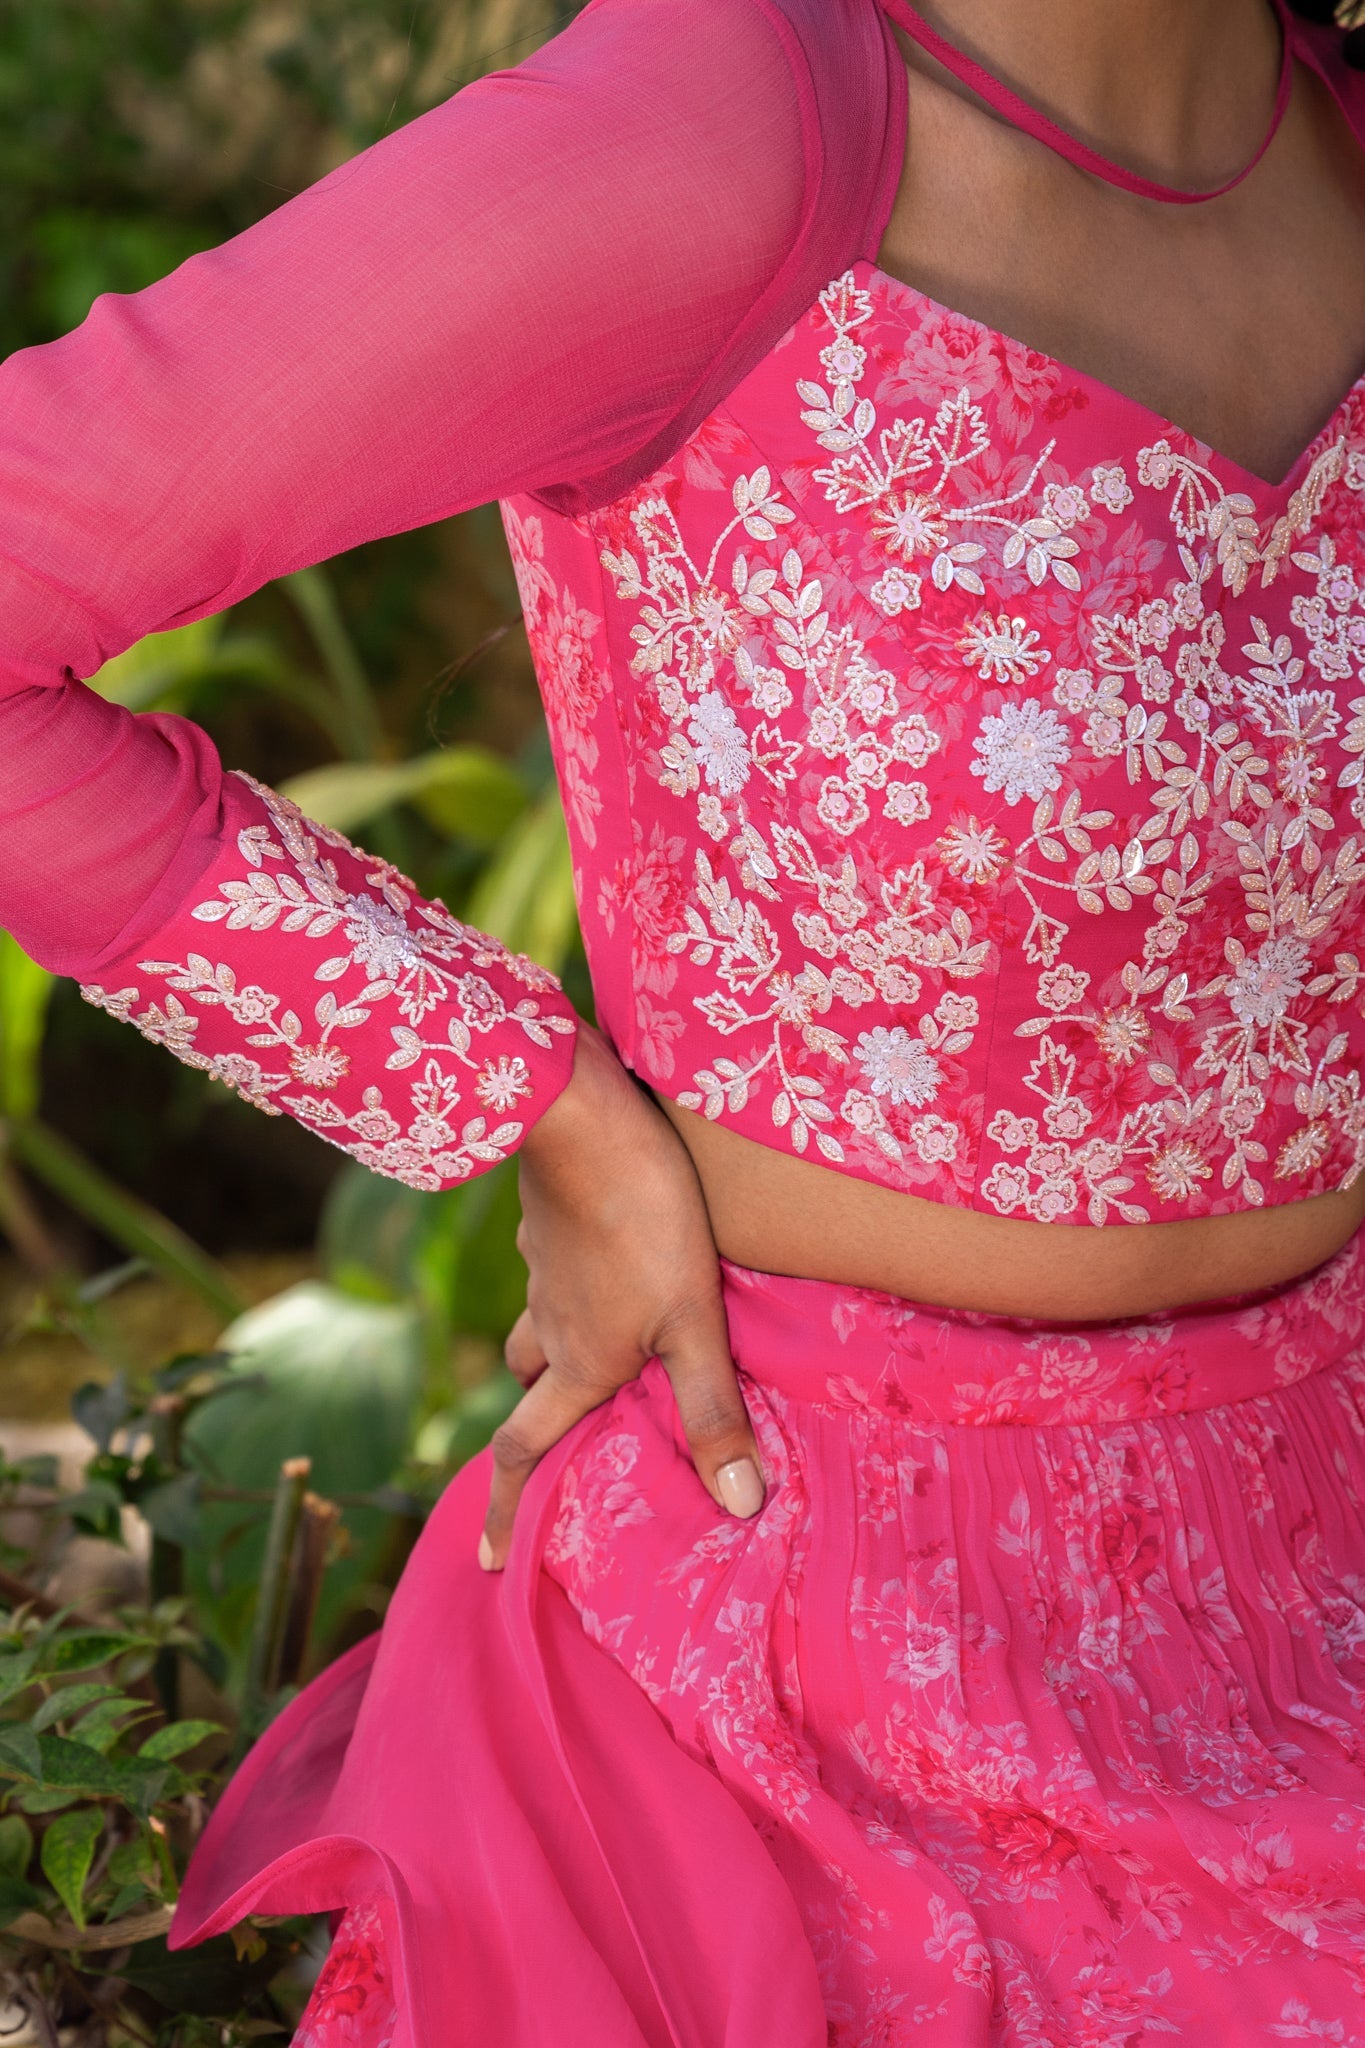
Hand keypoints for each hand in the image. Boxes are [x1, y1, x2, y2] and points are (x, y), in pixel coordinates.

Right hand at [479, 1021, 763, 1569]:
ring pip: (539, 1322)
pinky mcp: (548, 1220)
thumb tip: (738, 1507)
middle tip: (562, 1430)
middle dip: (538, 1414)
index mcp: (578, 1362)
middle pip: (530, 1384)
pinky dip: (573, 1281)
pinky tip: (611, 1259)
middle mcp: (549, 1323)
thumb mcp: (693, 1322)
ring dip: (555, 1344)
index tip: (483, 1560)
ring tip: (595, 1345)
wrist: (584, 1119)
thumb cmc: (647, 1222)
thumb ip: (712, 1411)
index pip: (524, 1450)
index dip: (502, 1510)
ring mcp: (543, 1267)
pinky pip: (554, 1267)